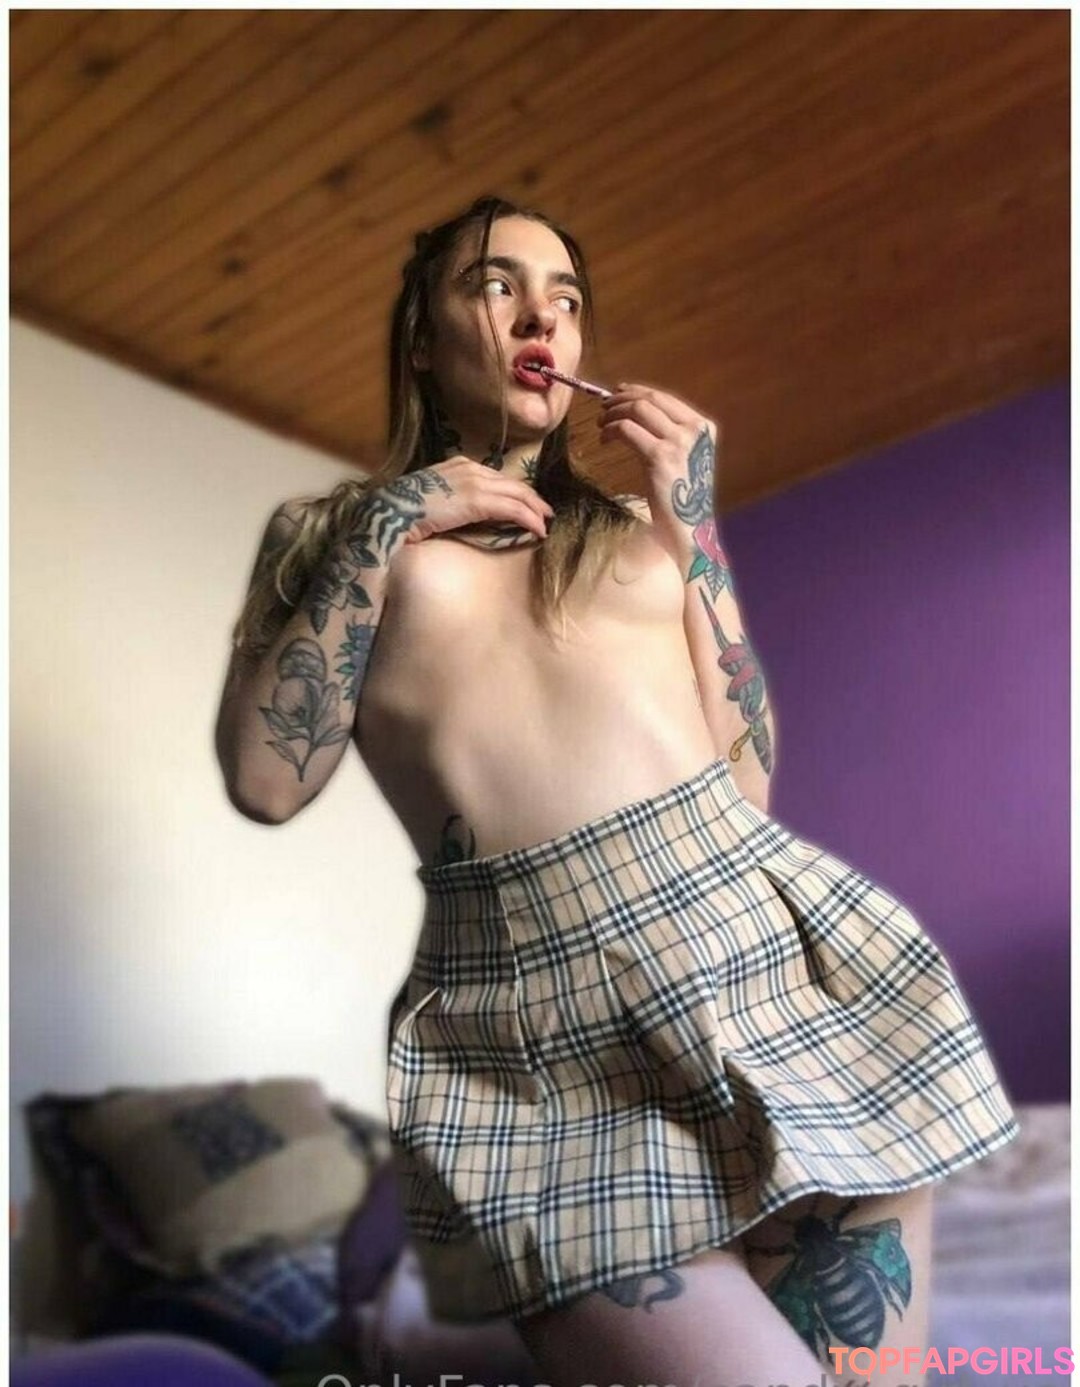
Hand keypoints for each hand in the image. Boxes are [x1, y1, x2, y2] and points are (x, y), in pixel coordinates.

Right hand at [375, 456, 555, 543]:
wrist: (390, 511)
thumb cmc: (403, 509)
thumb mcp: (432, 497)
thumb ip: (452, 497)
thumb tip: (465, 511)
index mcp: (459, 464)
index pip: (496, 478)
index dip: (515, 491)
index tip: (527, 503)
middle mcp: (471, 468)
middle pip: (512, 483)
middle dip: (532, 499)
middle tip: (546, 513)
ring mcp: (475, 482)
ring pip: (518, 494)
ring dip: (535, 510)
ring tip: (545, 523)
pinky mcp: (477, 500)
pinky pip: (512, 509)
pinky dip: (529, 519)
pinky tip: (539, 530)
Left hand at [597, 383, 721, 544]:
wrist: (690, 530)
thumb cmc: (683, 501)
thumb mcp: (684, 460)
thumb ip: (670, 437)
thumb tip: (637, 414)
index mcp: (704, 428)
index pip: (665, 398)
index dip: (638, 391)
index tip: (619, 392)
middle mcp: (695, 430)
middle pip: (650, 399)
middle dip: (622, 398)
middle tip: (604, 407)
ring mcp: (679, 442)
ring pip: (637, 409)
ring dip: (614, 412)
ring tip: (601, 423)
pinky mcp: (660, 456)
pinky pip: (627, 430)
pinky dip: (611, 430)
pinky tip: (604, 439)